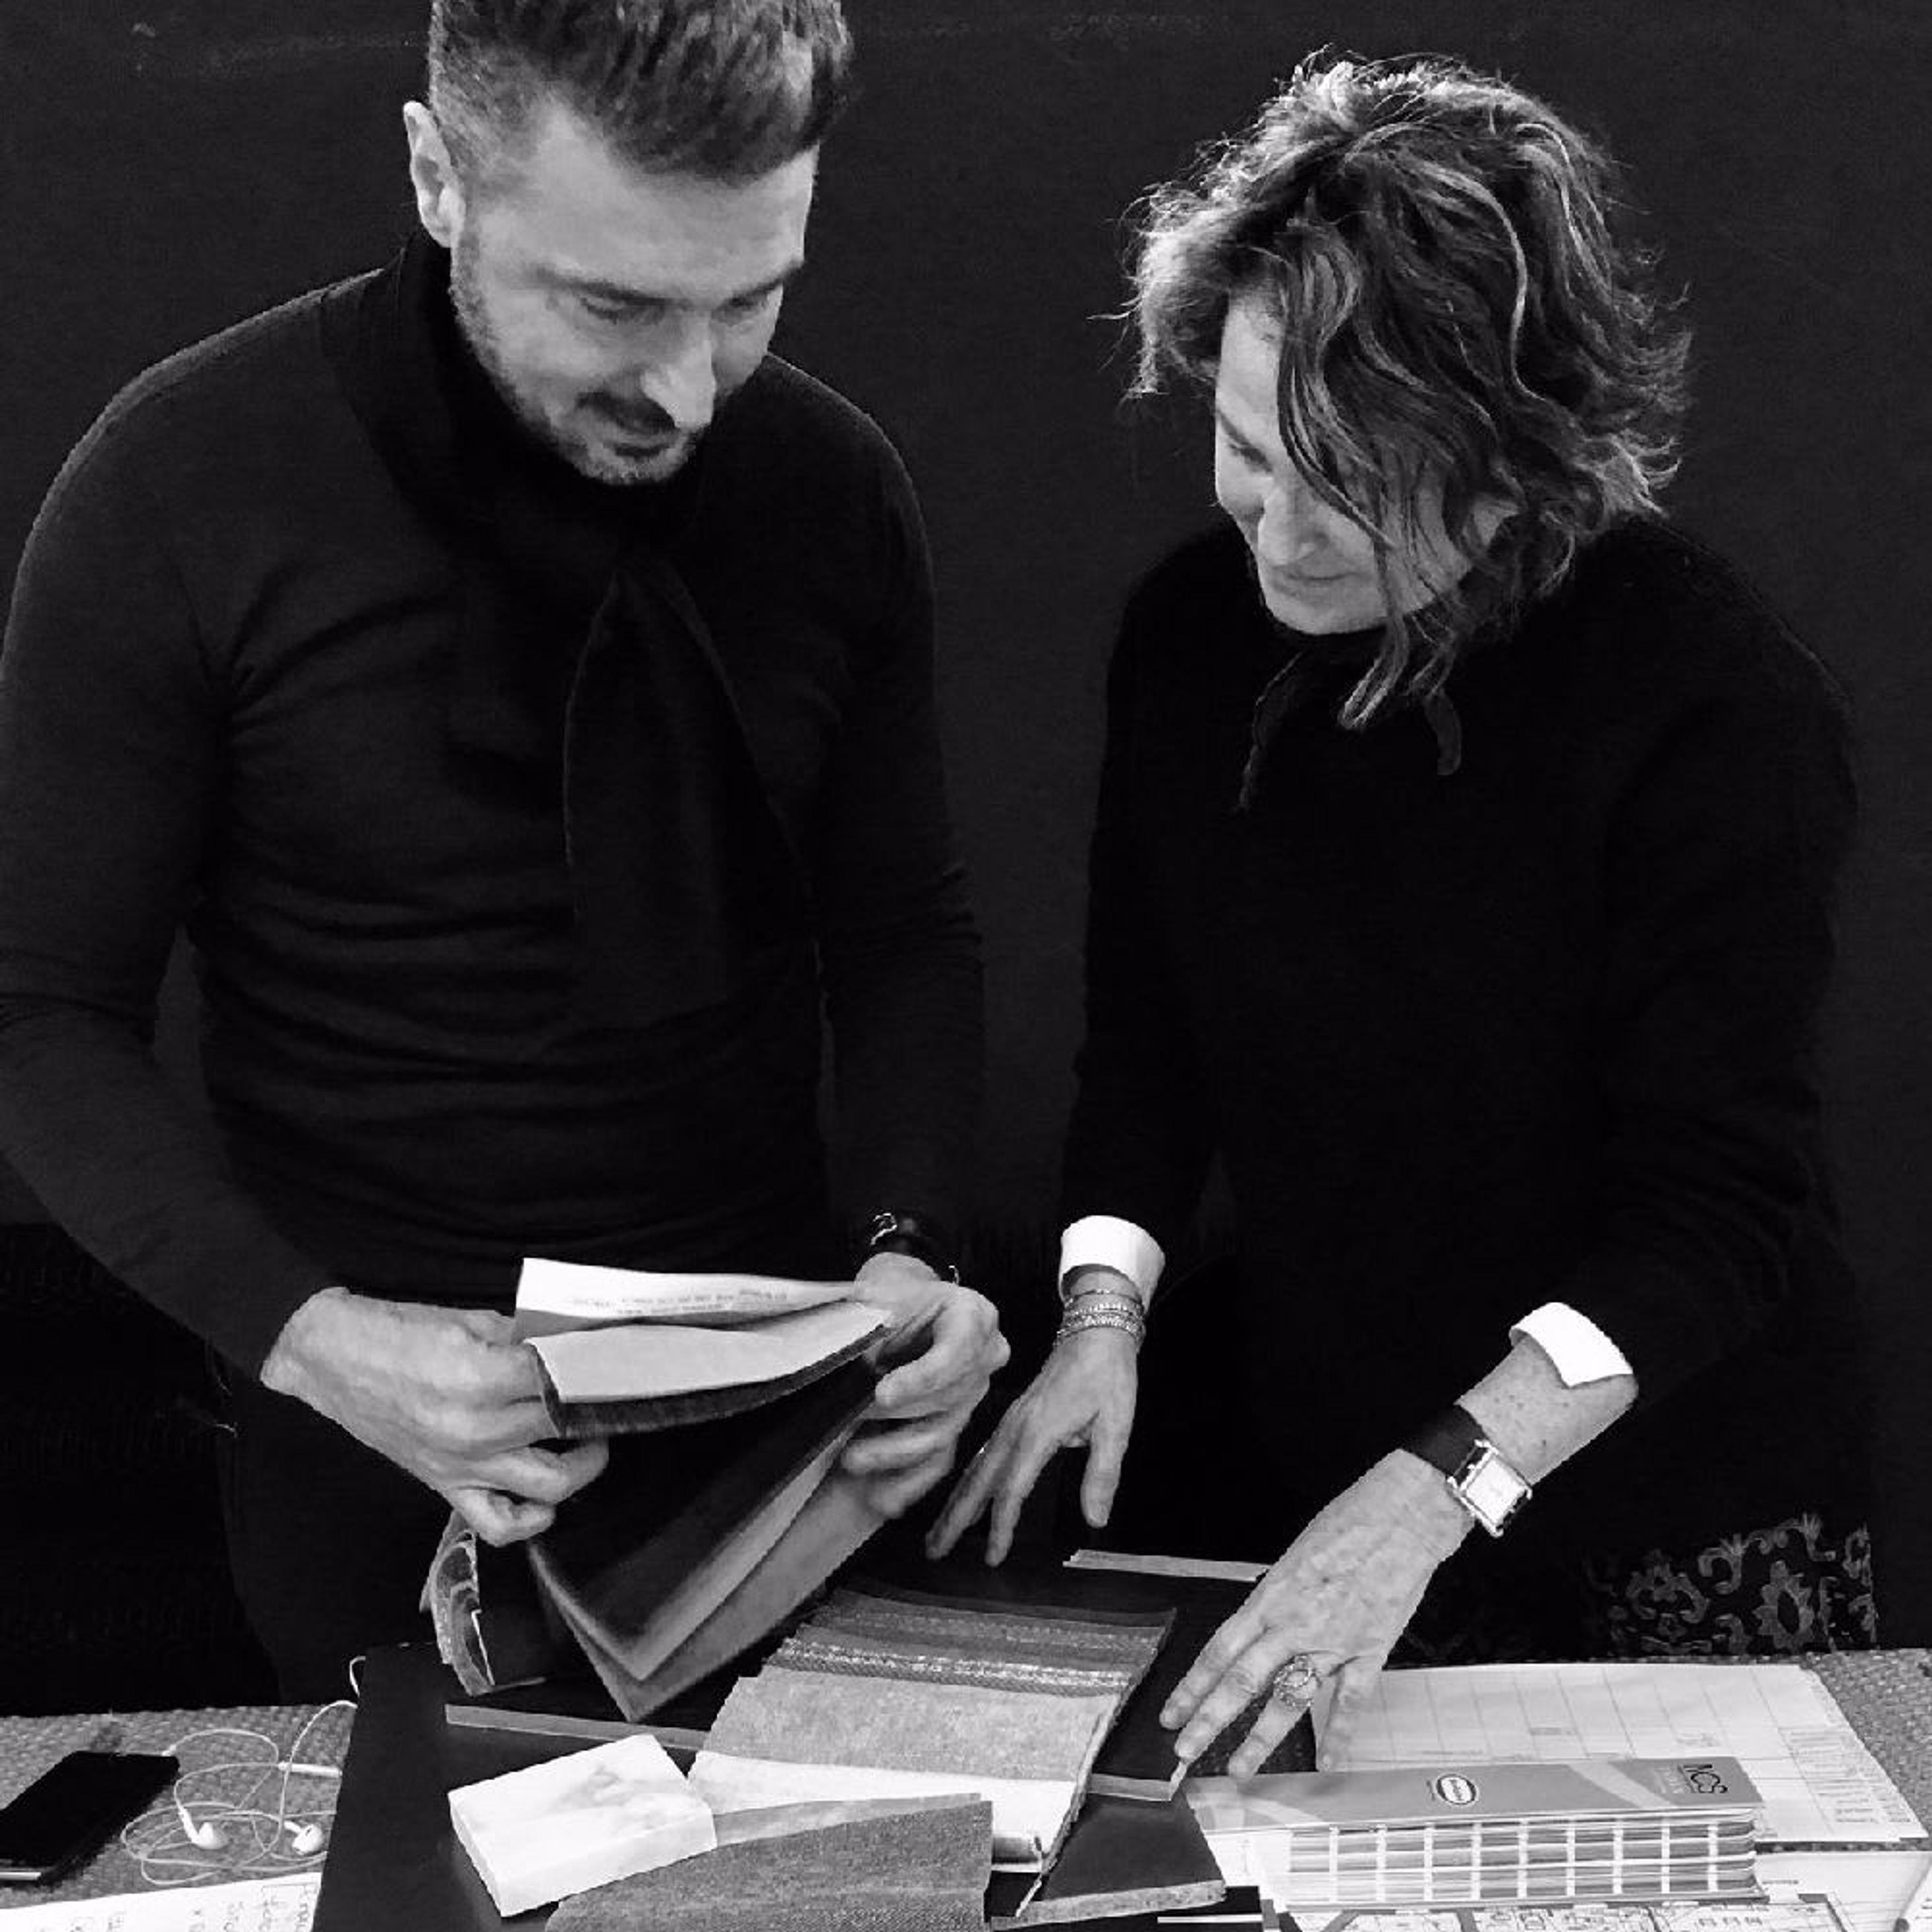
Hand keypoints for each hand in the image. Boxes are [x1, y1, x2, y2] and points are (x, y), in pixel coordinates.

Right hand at [260, 1287, 608, 1545]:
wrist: (336, 1360)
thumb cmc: (400, 1333)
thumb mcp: (473, 1320)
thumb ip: (527, 1339)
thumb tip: (577, 1346)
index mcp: (483, 1378)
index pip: (565, 1381)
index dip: (599, 1370)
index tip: (622, 1361)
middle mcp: (478, 1430)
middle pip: (566, 1428)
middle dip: (597, 1409)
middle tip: (610, 1393)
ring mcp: (464, 1465)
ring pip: (550, 1485)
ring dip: (583, 1464)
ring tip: (591, 1437)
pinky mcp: (447, 1486)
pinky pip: (500, 1525)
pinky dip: (531, 1519)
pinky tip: (546, 1497)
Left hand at [839, 1252, 1008, 1518]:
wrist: (894, 1311)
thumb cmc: (888, 1299)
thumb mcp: (880, 1297)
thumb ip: (875, 1326)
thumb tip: (856, 1365)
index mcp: (975, 1316)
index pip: (957, 1352)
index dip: (921, 1377)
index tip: (882, 1393)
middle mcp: (986, 1358)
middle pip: (946, 1398)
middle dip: (895, 1415)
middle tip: (848, 1419)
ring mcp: (973, 1396)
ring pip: (939, 1434)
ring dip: (893, 1451)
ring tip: (850, 1458)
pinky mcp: (958, 1427)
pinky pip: (938, 1462)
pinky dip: (907, 1482)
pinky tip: (880, 1498)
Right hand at [925, 1326, 1138, 1563]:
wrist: (1095, 1330)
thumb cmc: (1108, 1374)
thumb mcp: (1116, 1423)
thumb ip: (1103, 1473)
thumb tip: (1096, 1519)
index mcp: (1038, 1431)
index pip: (1012, 1487)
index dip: (1002, 1525)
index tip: (993, 1557)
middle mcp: (1016, 1427)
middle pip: (979, 1480)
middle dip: (956, 1517)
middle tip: (935, 1551)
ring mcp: (1012, 1420)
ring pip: (976, 1467)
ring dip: (956, 1501)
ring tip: (939, 1531)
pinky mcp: (1015, 1416)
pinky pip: (985, 1453)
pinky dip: (969, 1478)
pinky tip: (964, 1492)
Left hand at [1160, 1451, 1470, 1773]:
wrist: (1401, 1516)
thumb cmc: (1348, 1524)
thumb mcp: (1294, 1556)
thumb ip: (1276, 1599)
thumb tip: (1259, 1627)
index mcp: (1271, 1597)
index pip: (1219, 1650)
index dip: (1192, 1685)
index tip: (1173, 1710)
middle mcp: (1294, 1624)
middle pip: (1242, 1680)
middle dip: (1210, 1719)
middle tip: (1185, 1749)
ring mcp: (1332, 1642)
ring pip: (1288, 1698)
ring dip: (1260, 1739)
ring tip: (1238, 1769)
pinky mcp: (1369, 1651)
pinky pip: (1350, 1702)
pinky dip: (1340, 1737)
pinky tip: (1328, 1764)